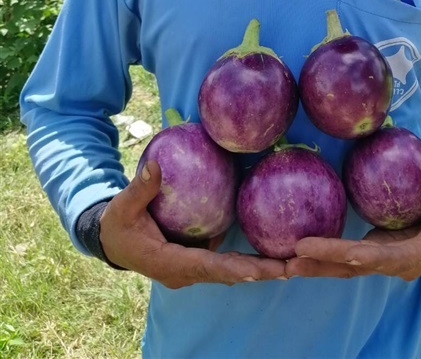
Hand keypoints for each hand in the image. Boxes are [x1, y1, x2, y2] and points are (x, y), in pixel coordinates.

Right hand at [99, 160, 285, 287]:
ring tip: (291, 262)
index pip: (207, 266)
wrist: (109, 242)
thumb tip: (156, 165)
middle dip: (260, 272)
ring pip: (229, 271)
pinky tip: (270, 250)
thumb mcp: (122, 207)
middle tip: (293, 267)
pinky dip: (246, 259)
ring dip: (258, 268)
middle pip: (227, 274)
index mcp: (169, 263)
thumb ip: (140, 189)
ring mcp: (191, 269)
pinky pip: (224, 261)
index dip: (234, 267)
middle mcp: (184, 272)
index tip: (260, 269)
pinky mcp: (195, 259)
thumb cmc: (117, 225)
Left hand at [285, 142, 420, 281]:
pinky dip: (323, 258)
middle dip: (324, 263)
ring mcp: (382, 261)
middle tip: (292, 259)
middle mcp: (396, 265)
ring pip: (345, 268)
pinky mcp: (372, 253)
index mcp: (418, 255)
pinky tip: (298, 254)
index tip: (334, 252)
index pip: (382, 257)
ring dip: (317, 266)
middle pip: (354, 267)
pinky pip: (344, 259)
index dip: (357, 255)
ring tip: (284, 263)